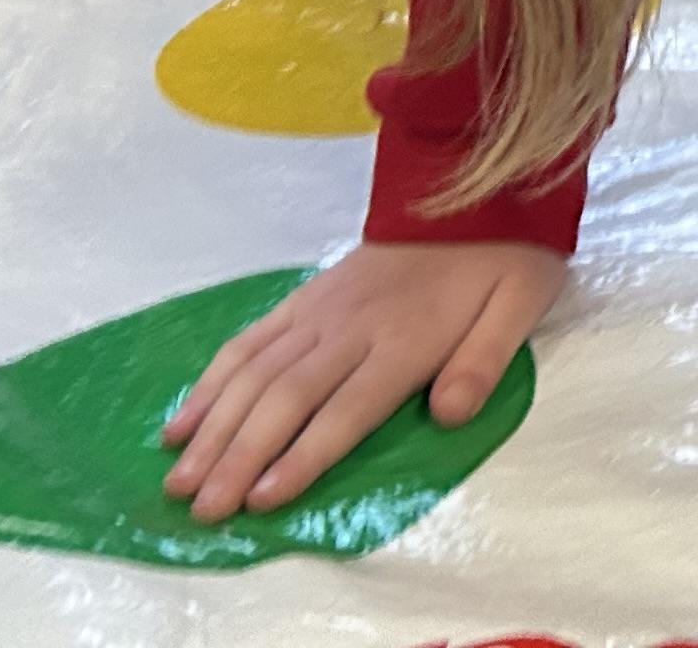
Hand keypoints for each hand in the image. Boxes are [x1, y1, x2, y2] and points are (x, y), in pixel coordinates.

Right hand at [160, 239, 564, 519]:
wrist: (472, 186)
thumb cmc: (501, 259)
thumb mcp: (519, 305)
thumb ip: (484, 362)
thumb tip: (449, 415)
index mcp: (405, 339)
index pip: (345, 409)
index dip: (302, 455)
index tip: (260, 499)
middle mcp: (350, 328)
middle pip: (284, 398)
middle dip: (238, 457)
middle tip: (199, 510)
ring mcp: (319, 311)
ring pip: (254, 373)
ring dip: (212, 428)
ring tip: (177, 479)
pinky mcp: (304, 297)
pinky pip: (248, 340)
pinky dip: (210, 382)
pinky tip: (184, 422)